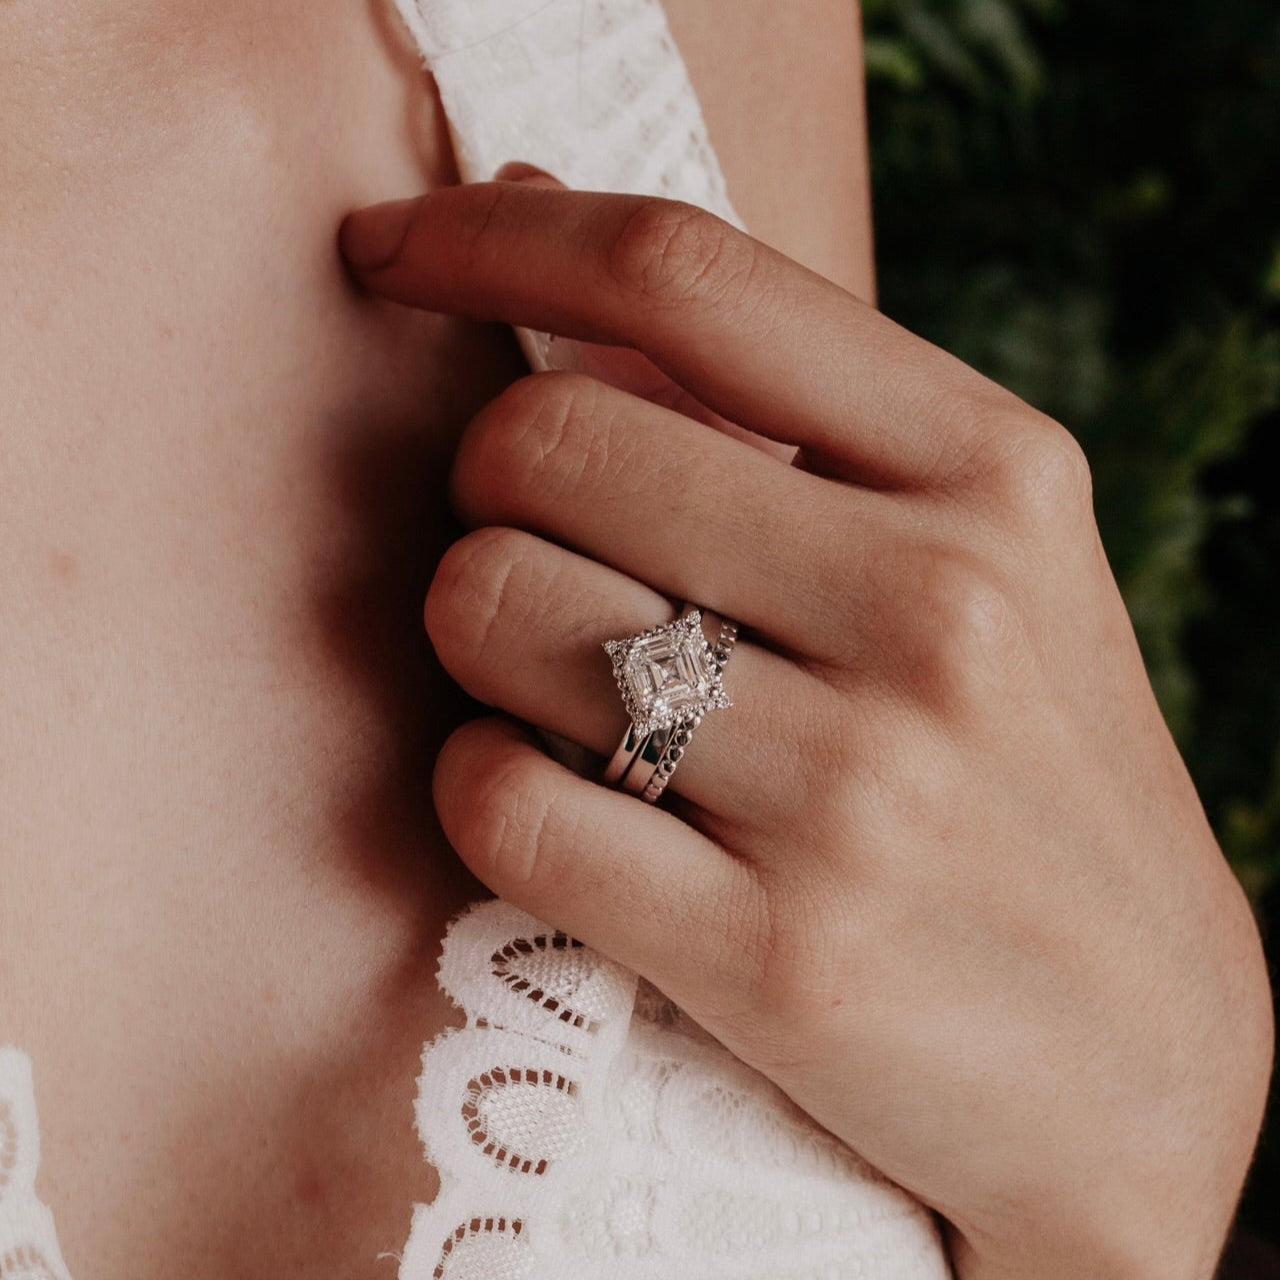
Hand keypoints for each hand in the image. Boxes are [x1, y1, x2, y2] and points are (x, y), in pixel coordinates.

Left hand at [339, 174, 1273, 1279]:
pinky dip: (483, 781)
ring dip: (478, 632)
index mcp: (992, 470)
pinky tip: (553, 797)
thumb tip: (542, 257)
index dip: (495, 235)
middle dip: (485, 485)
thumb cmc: (1026, 777)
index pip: (685, 275)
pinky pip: (500, 799)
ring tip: (559, 680)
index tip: (395, 251)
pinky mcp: (777, 956)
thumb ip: (791, 419)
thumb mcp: (983, 559)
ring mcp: (860, 790)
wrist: (1145, 1059)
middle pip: (543, 444)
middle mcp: (935, 606)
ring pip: (493, 609)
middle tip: (534, 545)